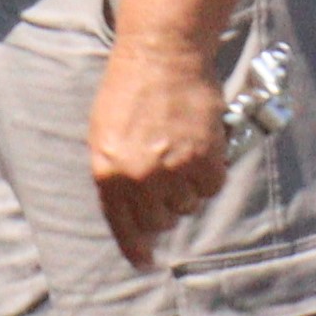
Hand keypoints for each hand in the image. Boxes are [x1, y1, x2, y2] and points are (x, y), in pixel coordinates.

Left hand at [90, 37, 232, 270]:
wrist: (162, 53)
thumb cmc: (130, 88)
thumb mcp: (104, 134)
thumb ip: (114, 172)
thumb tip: (129, 208)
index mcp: (108, 172)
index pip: (121, 225)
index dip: (135, 248)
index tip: (145, 262)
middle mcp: (138, 177)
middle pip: (158, 221)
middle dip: (164, 210)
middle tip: (169, 184)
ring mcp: (173, 170)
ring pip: (187, 206)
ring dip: (187, 189)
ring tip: (183, 155)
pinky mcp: (204, 159)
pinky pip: (211, 187)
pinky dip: (210, 174)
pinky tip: (202, 150)